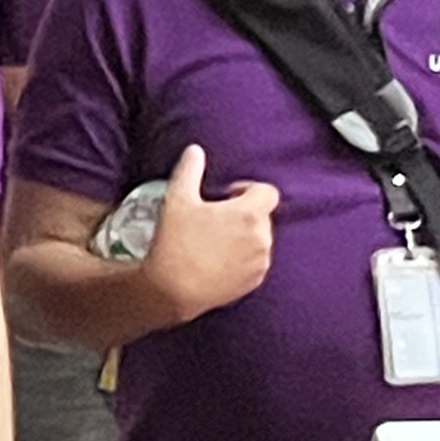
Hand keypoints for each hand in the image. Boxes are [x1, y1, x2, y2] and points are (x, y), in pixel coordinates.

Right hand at [126, 155, 279, 327]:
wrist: (172, 290)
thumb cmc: (175, 242)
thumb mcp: (177, 199)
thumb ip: (189, 170)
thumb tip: (195, 150)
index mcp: (250, 213)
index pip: (267, 192)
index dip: (248, 190)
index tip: (227, 196)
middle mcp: (262, 238)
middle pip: (262, 216)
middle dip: (244, 213)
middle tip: (215, 219)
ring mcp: (260, 262)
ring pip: (259, 240)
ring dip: (244, 236)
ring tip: (215, 241)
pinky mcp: (253, 282)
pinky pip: (254, 263)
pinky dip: (242, 258)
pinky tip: (217, 261)